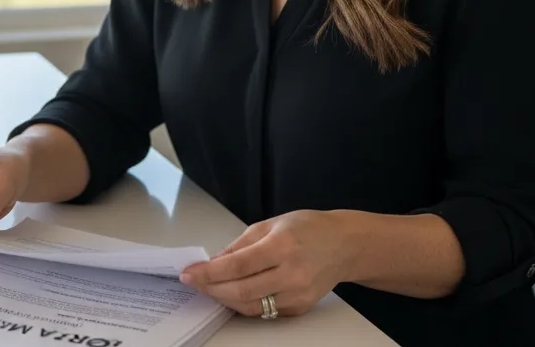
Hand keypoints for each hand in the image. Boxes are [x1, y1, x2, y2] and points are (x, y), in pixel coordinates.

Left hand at [180, 210, 357, 317]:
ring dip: (225, 298)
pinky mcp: (300, 307)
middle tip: (195, 282)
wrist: (345, 245)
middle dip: (211, 288)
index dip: (209, 272)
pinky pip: (265, 310)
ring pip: (251, 306)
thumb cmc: (309, 228)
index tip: (189, 273)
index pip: (237, 265)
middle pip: (241, 290)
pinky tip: (233, 292)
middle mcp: (291, 273)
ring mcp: (298, 294)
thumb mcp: (271, 224)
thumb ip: (240, 244)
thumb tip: (214, 262)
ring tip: (210, 287)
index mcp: (282, 246)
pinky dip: (244, 303)